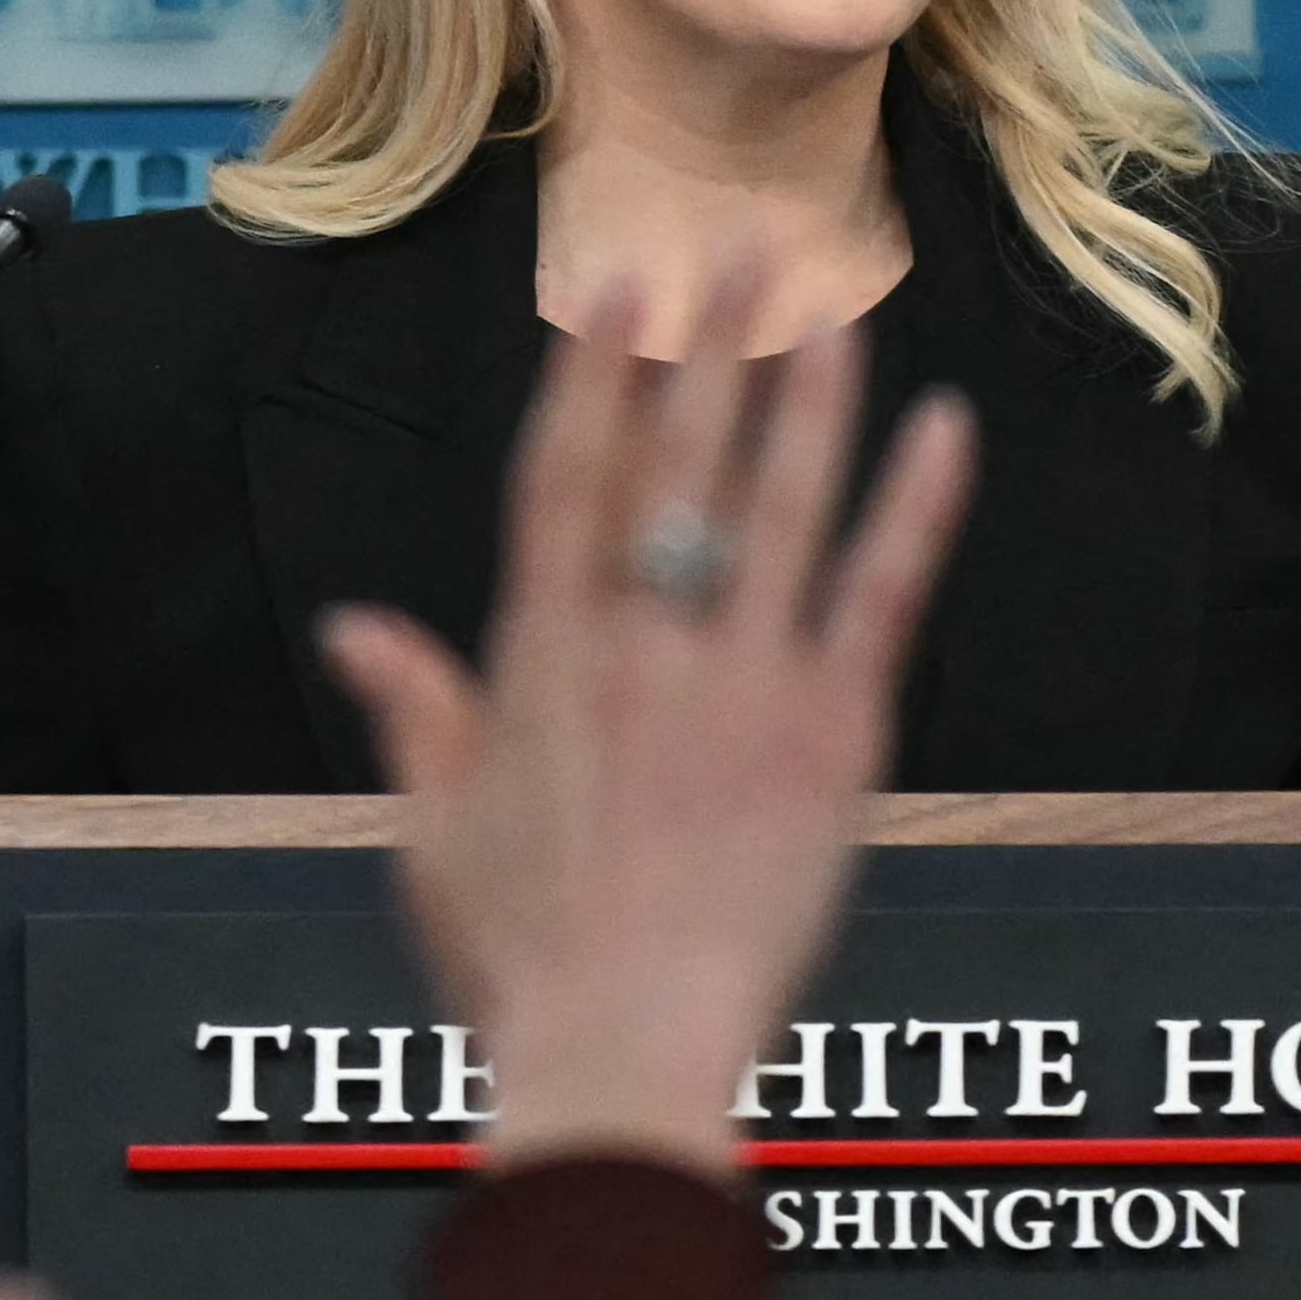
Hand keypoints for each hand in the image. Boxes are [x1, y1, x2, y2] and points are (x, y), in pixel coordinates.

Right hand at [319, 279, 974, 1175]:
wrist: (620, 1055)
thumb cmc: (523, 960)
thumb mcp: (434, 830)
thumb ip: (414, 710)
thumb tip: (353, 625)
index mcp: (543, 658)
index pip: (568, 477)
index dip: (595, 375)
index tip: (621, 293)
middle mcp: (642, 648)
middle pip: (679, 462)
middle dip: (711, 346)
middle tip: (742, 245)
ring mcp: (742, 684)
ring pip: (782, 504)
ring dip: (812, 395)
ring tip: (838, 304)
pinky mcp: (830, 736)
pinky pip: (879, 594)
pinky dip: (916, 506)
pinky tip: (947, 428)